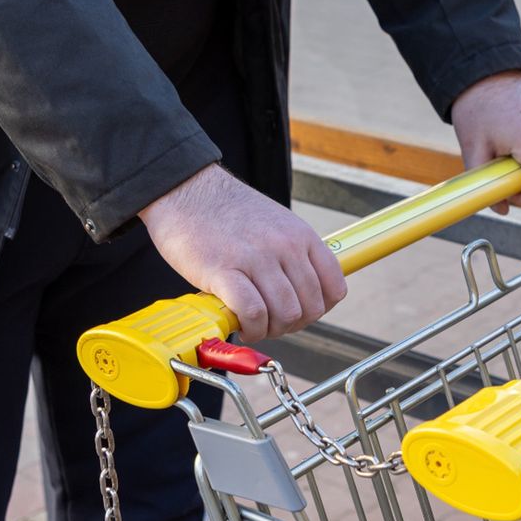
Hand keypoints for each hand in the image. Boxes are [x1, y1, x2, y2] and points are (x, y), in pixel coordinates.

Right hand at [139, 164, 346, 342]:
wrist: (186, 190)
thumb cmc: (226, 212)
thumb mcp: (276, 224)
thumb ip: (294, 254)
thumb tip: (304, 292)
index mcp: (301, 236)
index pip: (334, 288)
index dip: (319, 309)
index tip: (300, 313)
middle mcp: (285, 247)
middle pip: (311, 308)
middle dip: (292, 324)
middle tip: (271, 321)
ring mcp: (257, 258)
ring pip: (285, 314)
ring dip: (270, 329)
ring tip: (254, 324)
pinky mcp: (224, 271)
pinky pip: (253, 312)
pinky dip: (250, 327)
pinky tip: (240, 323)